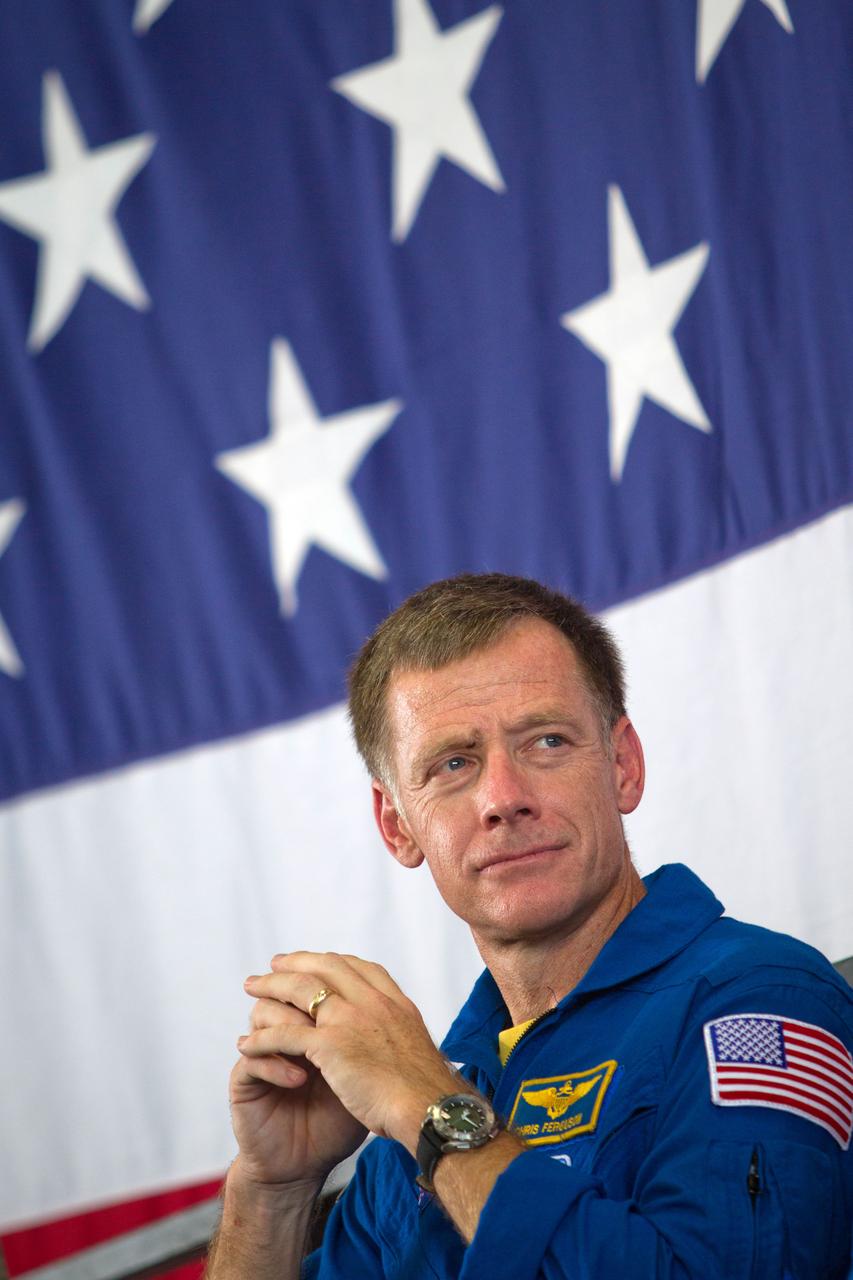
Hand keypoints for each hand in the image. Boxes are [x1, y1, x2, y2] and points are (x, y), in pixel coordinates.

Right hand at [229, 975, 366, 1187]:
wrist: (305, 1167)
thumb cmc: (336, 1123)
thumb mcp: (358, 1079)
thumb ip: (366, 1044)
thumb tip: (389, 1010)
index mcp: (312, 1026)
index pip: (315, 984)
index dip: (328, 982)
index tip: (350, 993)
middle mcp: (284, 1032)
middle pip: (286, 989)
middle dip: (304, 995)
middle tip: (321, 1011)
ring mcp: (262, 1053)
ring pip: (263, 1014)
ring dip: (291, 1027)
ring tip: (314, 1052)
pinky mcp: (243, 1081)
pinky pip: (252, 1058)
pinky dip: (276, 1065)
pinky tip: (298, 1080)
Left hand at [238, 952, 459, 1154]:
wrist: (429, 1109)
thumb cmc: (427, 1093)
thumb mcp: (418, 1048)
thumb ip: (398, 1035)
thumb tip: (394, 1039)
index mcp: (394, 1002)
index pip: (358, 967)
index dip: (332, 962)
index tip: (316, 962)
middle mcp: (372, 1001)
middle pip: (326, 967)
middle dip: (297, 962)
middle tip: (275, 964)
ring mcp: (350, 1018)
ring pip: (300, 990)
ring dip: (272, 987)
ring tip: (252, 988)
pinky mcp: (330, 1044)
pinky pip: (285, 1033)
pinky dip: (263, 1037)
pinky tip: (247, 1043)